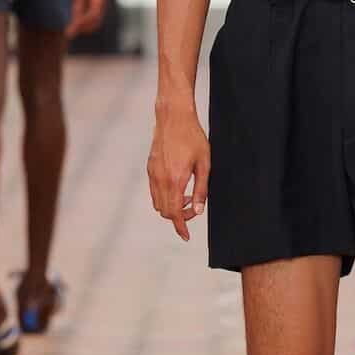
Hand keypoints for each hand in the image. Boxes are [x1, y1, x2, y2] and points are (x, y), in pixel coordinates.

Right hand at [147, 109, 210, 242]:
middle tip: (193, 208)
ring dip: (171, 206)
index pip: (174, 213)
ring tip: (186, 196)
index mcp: (175, 180)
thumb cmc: (193, 137)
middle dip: (179, 216)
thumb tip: (198, 210)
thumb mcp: (204, 164)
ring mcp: (153, 174)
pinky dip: (164, 196)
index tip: (186, 236)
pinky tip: (177, 186)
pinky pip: (154, 191)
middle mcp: (160, 179)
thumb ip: (201, 189)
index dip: (181, 227)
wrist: (174, 117)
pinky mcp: (150, 168)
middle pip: (165, 211)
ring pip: (158, 203)